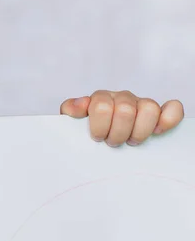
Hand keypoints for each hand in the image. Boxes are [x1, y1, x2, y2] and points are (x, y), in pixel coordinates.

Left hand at [60, 90, 183, 145]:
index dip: (99, 126)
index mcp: (100, 98)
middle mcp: (121, 98)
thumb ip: (70, 110)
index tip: (97, 138)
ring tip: (131, 141)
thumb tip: (79, 105)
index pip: (101, 106)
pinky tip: (158, 131)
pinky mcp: (157, 113)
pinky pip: (171, 109)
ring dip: (139, 131)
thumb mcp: (72, 120)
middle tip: (113, 142)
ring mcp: (140, 104)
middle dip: (118, 132)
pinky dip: (169, 119)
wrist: (95, 132)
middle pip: (125, 110)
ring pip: (149, 108)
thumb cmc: (86, 128)